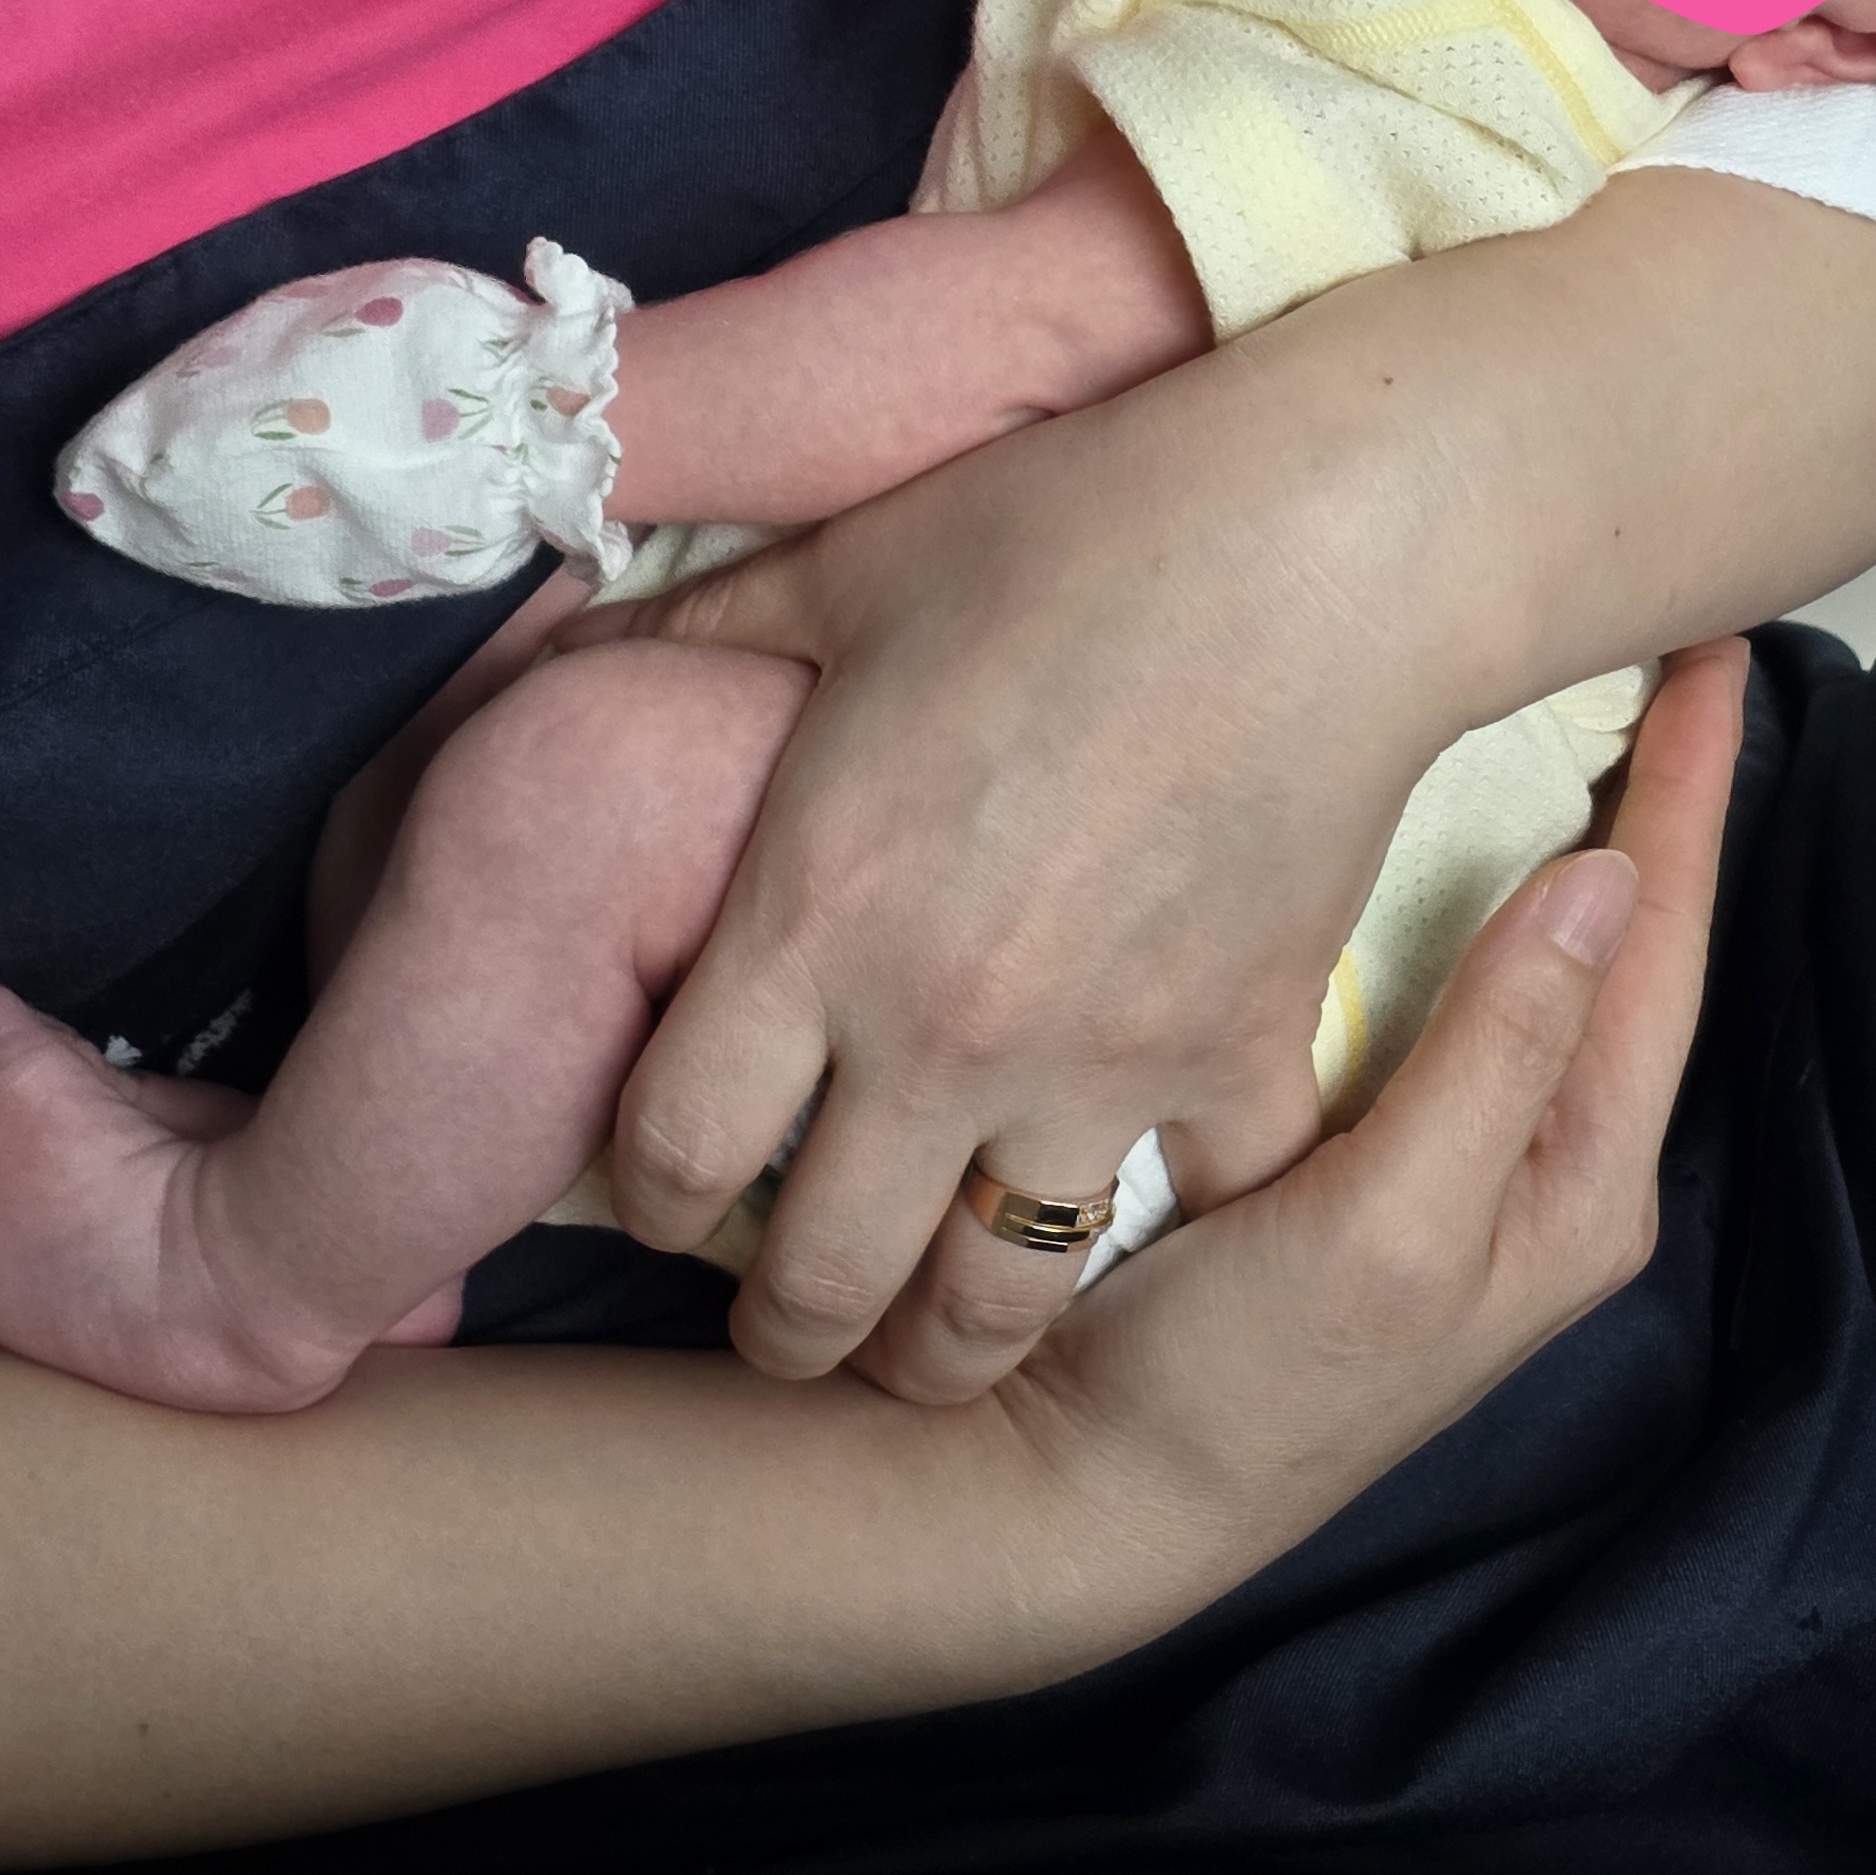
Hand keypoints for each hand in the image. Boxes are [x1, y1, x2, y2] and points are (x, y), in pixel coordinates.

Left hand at [580, 328, 1482, 1395]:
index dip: (645, 1202)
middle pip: (819, 1286)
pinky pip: (1207, 1216)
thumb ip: (694, 639)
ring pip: (999, 1301)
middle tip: (791, 1324)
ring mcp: (1102, 1063)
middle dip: (786, 1331)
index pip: (669, 1158)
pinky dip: (1188, 1229)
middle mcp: (941, 1028)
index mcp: (814, 915)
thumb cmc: (1071, 531)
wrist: (1320, 543)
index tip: (666, 1196)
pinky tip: (1157, 1209)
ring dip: (954, 1343)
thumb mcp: (847, 568)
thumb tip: (555, 654)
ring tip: (939, 1336)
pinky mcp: (1244, 1054)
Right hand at [994, 639, 1741, 1620]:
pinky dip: (1443, 885)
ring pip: (1528, 951)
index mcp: (1580, 1184)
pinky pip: (1435, 981)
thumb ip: (1501, 1056)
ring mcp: (1448, 1149)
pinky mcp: (1354, 1137)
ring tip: (1560, 694)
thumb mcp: (1390, 1229)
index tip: (1712, 654)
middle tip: (1644, 644)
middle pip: (1618, 942)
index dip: (1688, 800)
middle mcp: (1535, 1161)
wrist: (1075, 1489)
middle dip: (1639, 799)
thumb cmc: (1243, 1389)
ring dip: (1546, 827)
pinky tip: (1417, 810)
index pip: (1664, 950)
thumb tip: (1606, 879)